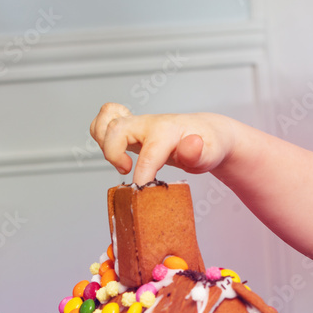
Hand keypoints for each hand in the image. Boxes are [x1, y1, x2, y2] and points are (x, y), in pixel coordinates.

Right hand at [89, 103, 234, 184]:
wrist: (207, 133)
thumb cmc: (208, 145)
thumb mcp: (211, 153)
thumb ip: (198, 152)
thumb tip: (191, 144)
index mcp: (167, 131)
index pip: (148, 152)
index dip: (142, 174)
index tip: (142, 190)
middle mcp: (148, 124)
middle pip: (115, 129)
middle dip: (113, 154)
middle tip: (127, 170)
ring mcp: (138, 124)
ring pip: (105, 121)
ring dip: (103, 142)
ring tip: (121, 160)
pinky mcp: (130, 129)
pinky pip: (104, 121)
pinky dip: (101, 133)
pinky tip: (117, 149)